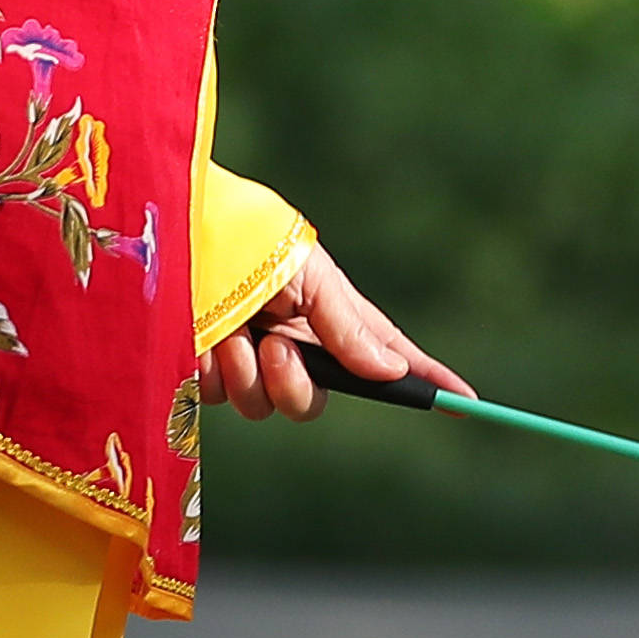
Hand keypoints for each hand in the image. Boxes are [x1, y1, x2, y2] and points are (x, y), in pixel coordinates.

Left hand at [204, 242, 472, 422]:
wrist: (174, 230)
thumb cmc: (245, 237)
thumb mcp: (307, 274)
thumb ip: (346, 328)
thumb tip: (392, 372)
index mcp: (325, 313)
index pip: (385, 354)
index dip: (424, 377)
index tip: (464, 398)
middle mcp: (291, 342)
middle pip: (316, 401)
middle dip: (298, 385)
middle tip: (277, 346)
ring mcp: (247, 358)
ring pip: (265, 406)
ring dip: (250, 374)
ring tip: (230, 334)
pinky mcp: (203, 368)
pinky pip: (217, 399)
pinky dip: (211, 372)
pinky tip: (201, 339)